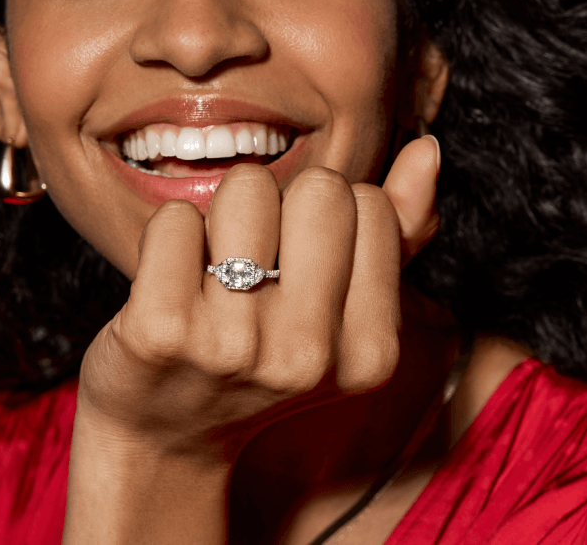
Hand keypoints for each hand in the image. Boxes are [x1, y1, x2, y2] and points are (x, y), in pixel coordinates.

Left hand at [77, 136, 440, 460]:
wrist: (166, 436)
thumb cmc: (258, 358)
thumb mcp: (341, 317)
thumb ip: (397, 236)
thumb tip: (426, 150)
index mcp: (370, 354)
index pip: (370, 205)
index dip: (328, 222)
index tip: (300, 270)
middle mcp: (309, 357)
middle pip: (319, 189)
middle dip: (284, 206)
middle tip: (256, 264)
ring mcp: (233, 347)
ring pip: (247, 189)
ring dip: (224, 217)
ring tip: (213, 275)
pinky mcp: (160, 331)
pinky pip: (176, 217)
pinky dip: (170, 235)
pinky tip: (171, 285)